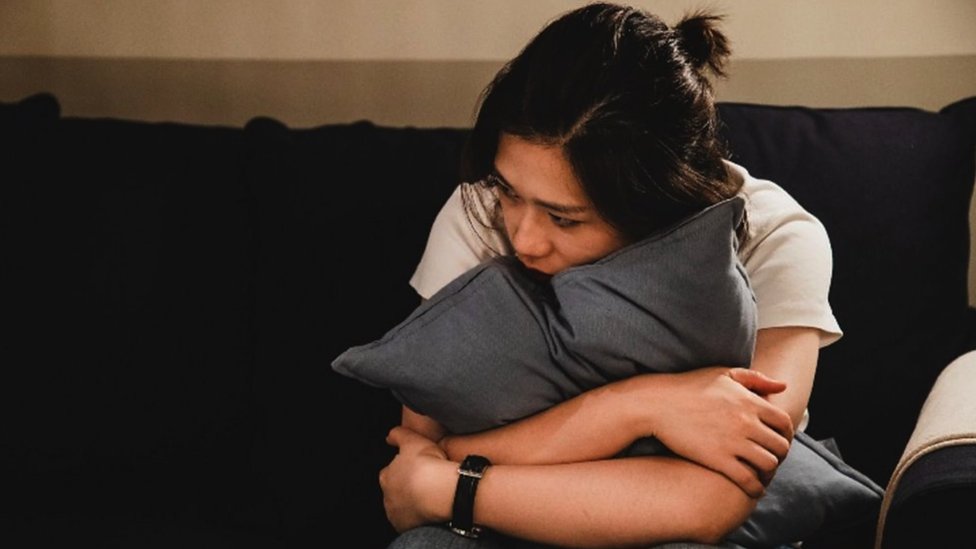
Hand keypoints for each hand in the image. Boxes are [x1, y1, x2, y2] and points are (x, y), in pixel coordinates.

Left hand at [379, 426, 455, 531]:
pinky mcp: (408, 527)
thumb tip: (390, 436)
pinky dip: (419, 515)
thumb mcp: (413, 439)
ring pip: (403, 506)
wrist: (440, 492)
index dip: (403, 469)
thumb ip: (399, 435)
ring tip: (429, 495)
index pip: (389, 472)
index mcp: (386, 476)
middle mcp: (388, 497)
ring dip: (413, 501)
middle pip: (395, 490)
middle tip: (424, 481)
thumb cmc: (427, 465)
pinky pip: (412, 520)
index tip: (416, 467)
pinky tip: (431, 507)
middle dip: (406, 486)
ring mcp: (397, 514)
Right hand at [640, 367, 793, 497]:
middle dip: (780, 455)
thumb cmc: (688, 386)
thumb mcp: (723, 374)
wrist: (656, 404)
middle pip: (780, 446)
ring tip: (762, 474)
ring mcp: (733, 441)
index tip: (779, 440)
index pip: (784, 422)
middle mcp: (746, 421)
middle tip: (771, 459)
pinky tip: (753, 489)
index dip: (787, 435)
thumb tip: (783, 386)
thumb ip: (755, 379)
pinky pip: (747, 479)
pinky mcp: (718, 459)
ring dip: (769, 472)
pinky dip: (755, 488)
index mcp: (749, 401)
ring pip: (768, 464)